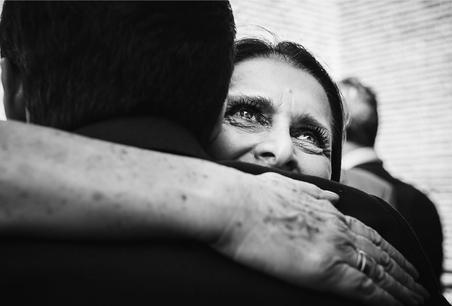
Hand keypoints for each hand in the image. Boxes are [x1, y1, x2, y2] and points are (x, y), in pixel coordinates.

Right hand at [214, 172, 427, 305]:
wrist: (232, 204)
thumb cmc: (249, 196)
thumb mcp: (285, 185)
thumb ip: (311, 192)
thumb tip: (333, 196)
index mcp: (327, 210)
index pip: (369, 234)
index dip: (389, 251)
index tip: (402, 263)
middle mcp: (337, 227)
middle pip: (383, 254)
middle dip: (405, 272)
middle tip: (421, 287)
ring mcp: (334, 247)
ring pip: (382, 272)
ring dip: (403, 289)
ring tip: (419, 301)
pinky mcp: (326, 269)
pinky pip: (367, 289)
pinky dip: (388, 300)